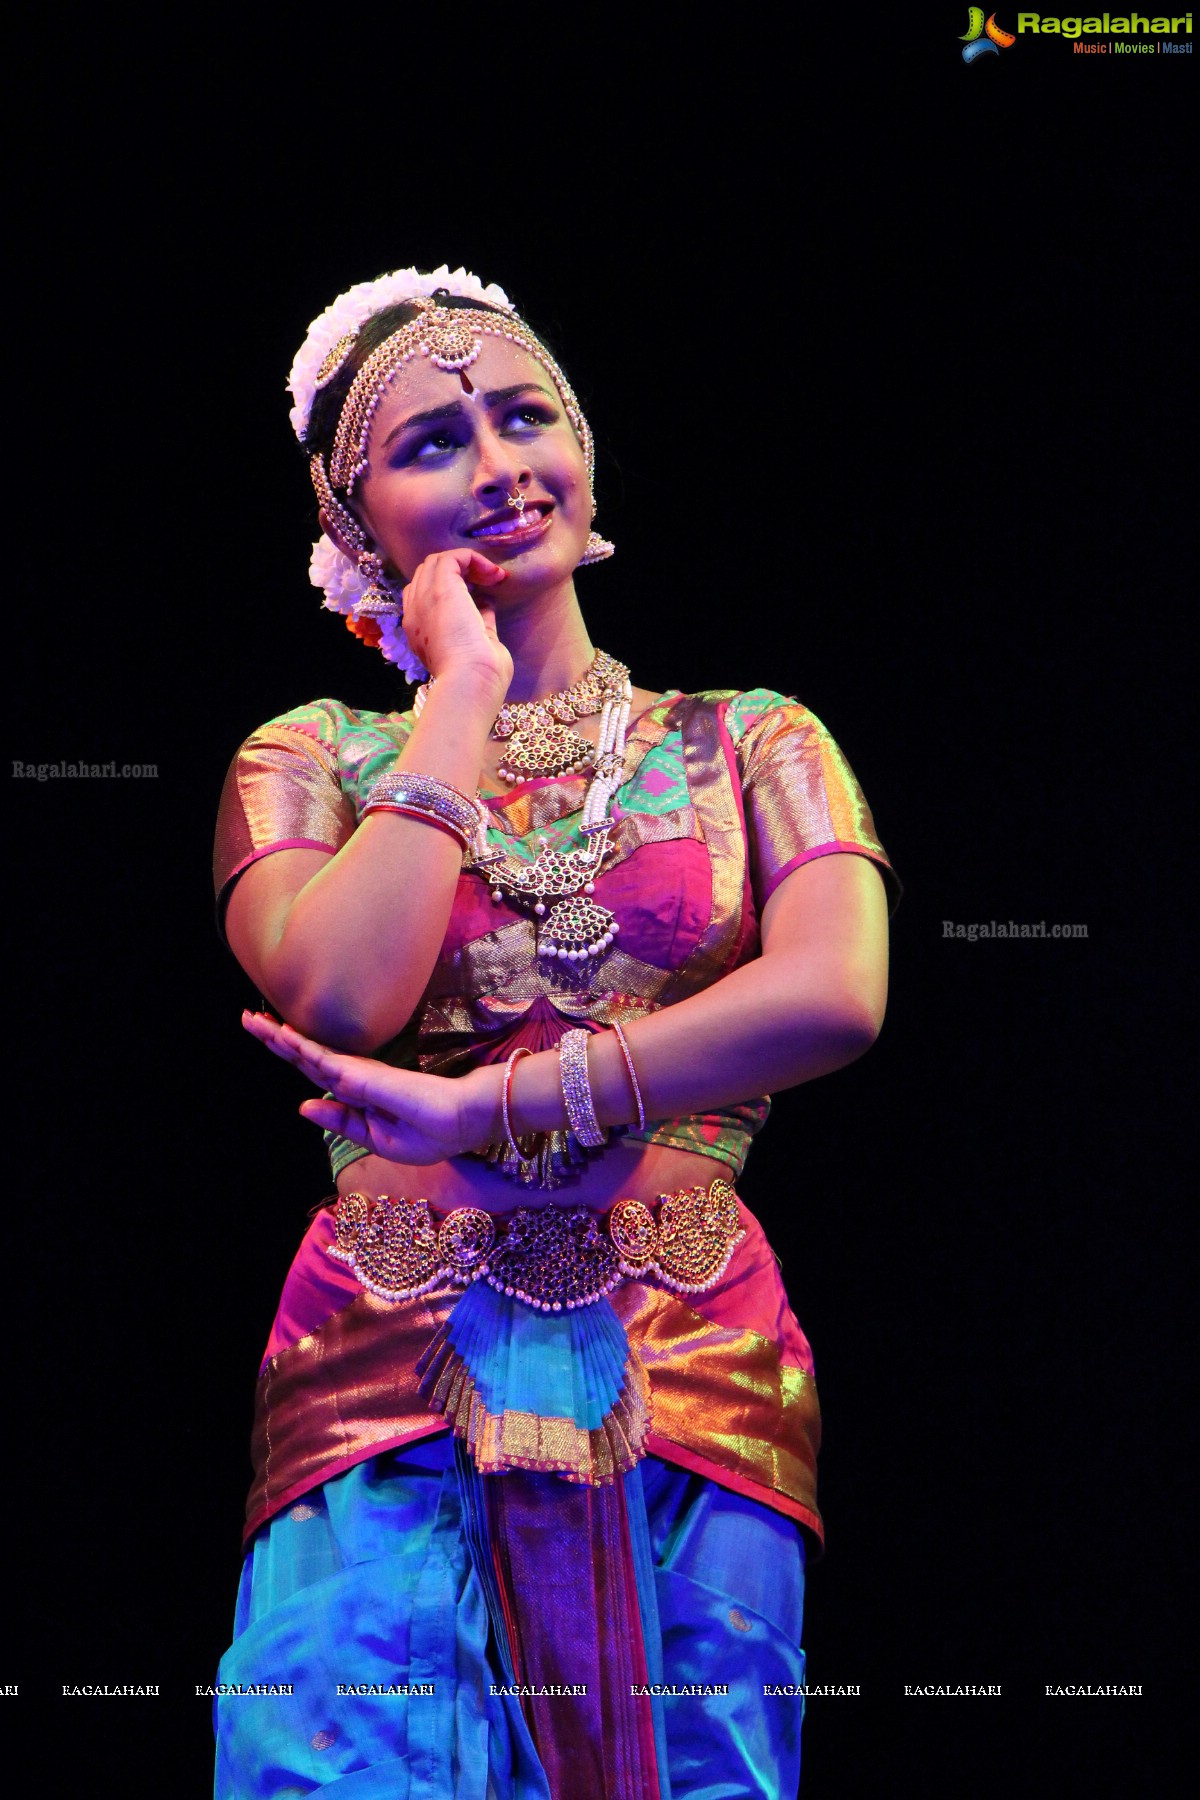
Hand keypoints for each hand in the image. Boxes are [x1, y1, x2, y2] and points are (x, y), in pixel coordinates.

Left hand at [242, 1011, 499, 1164]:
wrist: (469, 1116)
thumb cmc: (434, 1129)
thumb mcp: (380, 1139)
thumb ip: (344, 1122)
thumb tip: (304, 1105)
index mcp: (357, 1093)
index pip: (316, 1070)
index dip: (291, 1052)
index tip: (266, 1033)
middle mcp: (355, 1077)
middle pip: (307, 1056)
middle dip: (275, 1038)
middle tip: (247, 1017)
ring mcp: (361, 1073)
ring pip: (311, 1053)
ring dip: (281, 1038)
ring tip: (253, 1020)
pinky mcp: (368, 1075)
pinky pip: (327, 1061)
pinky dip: (302, 1047)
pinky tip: (282, 1036)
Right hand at [400, 548, 512, 698]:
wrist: (470, 682)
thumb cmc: (478, 677)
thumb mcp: (477, 647)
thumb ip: (479, 624)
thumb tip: (486, 606)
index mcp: (420, 632)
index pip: (424, 596)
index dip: (451, 589)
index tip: (481, 597)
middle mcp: (416, 614)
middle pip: (427, 574)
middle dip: (458, 572)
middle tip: (488, 583)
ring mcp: (424, 599)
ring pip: (436, 562)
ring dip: (466, 563)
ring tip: (492, 577)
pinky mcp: (440, 588)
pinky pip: (453, 557)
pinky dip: (474, 558)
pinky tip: (493, 575)